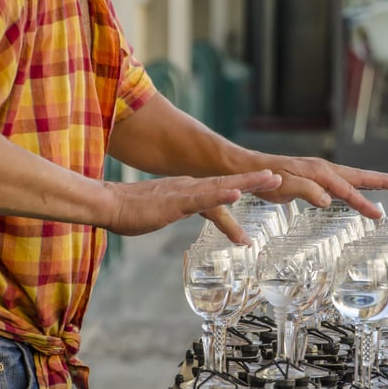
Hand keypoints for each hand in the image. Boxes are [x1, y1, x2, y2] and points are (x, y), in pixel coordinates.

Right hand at [104, 170, 281, 243]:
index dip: (246, 182)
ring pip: (221, 186)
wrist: (107, 204)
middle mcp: (190, 186)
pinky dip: (221, 194)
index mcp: (188, 190)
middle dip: (256, 180)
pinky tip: (237, 192)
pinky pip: (202, 199)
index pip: (222, 186)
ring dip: (248, 182)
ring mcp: (184, 193)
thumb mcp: (162, 212)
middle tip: (280, 175)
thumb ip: (176, 211)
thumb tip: (179, 213)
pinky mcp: (175, 202)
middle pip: (228, 182)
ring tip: (270, 178)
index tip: (267, 181)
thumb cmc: (130, 211)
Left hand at [251, 155, 387, 218]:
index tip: (378, 215)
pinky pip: (338, 182)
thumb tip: (330, 200)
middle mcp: (322, 169)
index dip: (363, 202)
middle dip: (377, 180)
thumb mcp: (284, 187)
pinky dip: (351, 186)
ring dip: (368, 181)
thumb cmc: (264, 179)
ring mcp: (317, 172)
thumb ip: (307, 191)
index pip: (347, 189)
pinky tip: (353, 192)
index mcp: (318, 172)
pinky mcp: (311, 177)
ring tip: (387, 185)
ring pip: (348, 177)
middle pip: (355, 176)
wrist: (248, 168)